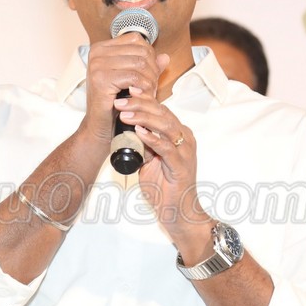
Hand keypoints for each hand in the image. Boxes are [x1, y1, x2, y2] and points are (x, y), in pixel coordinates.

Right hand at [80, 33, 166, 146]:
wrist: (100, 125)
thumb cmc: (115, 103)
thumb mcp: (133, 81)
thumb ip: (148, 67)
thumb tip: (165, 57)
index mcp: (102, 48)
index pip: (136, 39)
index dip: (150, 56)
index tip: (151, 73)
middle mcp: (97, 53)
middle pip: (140, 51)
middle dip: (152, 70)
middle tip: (152, 87)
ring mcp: (97, 65)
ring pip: (139, 64)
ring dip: (150, 80)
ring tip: (149, 93)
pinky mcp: (101, 79)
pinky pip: (134, 77)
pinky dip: (144, 88)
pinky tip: (143, 96)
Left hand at [115, 88, 211, 249]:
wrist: (178, 213)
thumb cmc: (164, 187)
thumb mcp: (149, 160)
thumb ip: (142, 145)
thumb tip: (127, 131)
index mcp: (178, 134)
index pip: (160, 110)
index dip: (143, 99)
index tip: (126, 92)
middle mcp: (185, 138)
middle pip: (163, 113)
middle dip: (140, 104)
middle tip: (120, 101)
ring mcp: (185, 151)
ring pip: (165, 126)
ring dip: (144, 117)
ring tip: (125, 113)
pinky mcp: (182, 166)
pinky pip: (167, 148)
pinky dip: (152, 138)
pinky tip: (139, 131)